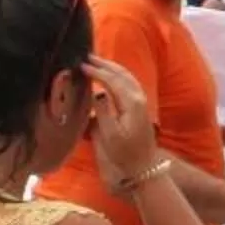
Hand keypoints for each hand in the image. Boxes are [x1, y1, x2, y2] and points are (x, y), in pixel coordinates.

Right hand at [85, 56, 159, 181]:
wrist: (142, 168)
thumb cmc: (124, 154)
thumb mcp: (109, 135)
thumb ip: (103, 111)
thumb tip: (97, 93)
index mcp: (132, 103)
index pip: (112, 79)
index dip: (97, 71)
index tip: (82, 65)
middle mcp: (139, 98)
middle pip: (122, 73)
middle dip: (105, 64)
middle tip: (88, 57)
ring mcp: (141, 102)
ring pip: (127, 77)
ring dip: (112, 67)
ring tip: (97, 62)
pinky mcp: (140, 108)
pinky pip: (129, 84)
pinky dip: (118, 76)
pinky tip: (110, 77)